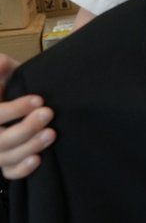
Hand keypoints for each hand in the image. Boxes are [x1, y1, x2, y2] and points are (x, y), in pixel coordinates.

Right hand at [0, 55, 55, 178]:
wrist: (27, 100)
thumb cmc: (14, 85)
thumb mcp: (8, 73)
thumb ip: (3, 67)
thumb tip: (1, 61)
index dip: (14, 110)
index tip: (39, 100)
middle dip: (25, 128)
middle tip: (49, 114)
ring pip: (6, 157)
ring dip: (30, 146)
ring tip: (52, 134)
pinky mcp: (7, 162)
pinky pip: (10, 173)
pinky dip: (22, 169)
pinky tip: (38, 159)